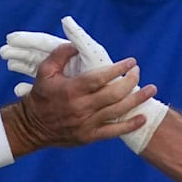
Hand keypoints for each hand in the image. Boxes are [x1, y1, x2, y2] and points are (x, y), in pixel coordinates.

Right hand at [1, 17, 168, 152]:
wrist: (31, 126)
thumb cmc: (40, 95)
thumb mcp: (45, 71)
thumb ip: (60, 55)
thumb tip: (76, 45)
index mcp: (71, 90)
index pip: (100, 77)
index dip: (118, 69)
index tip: (131, 61)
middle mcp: (81, 107)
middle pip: (114, 94)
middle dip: (130, 81)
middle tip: (137, 72)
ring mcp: (86, 123)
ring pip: (118, 111)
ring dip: (137, 100)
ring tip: (150, 90)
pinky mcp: (89, 136)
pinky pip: (114, 131)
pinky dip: (130, 125)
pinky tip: (142, 117)